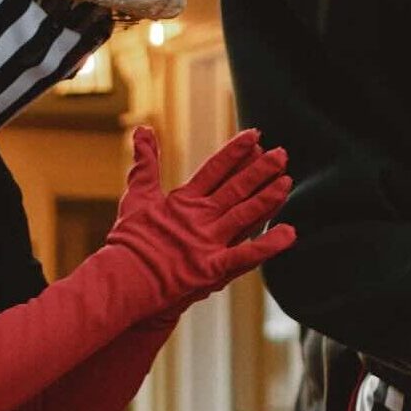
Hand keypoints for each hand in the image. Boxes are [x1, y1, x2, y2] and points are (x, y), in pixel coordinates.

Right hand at [105, 126, 294, 307]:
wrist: (120, 281)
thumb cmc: (128, 241)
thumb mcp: (136, 197)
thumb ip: (146, 163)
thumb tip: (143, 129)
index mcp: (183, 201)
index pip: (215, 169)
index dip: (236, 151)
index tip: (255, 134)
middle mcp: (198, 218)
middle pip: (235, 188)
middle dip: (260, 170)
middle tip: (282, 153)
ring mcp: (206, 242)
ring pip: (244, 215)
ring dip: (267, 198)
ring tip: (288, 182)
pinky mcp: (210, 268)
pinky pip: (245, 255)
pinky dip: (268, 245)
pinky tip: (290, 233)